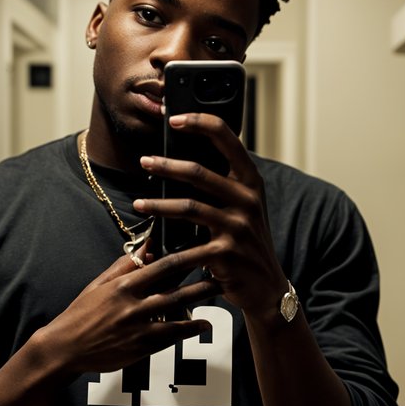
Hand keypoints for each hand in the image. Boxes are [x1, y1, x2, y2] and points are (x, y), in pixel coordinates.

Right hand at [47, 247, 213, 376]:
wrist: (66, 348)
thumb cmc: (82, 313)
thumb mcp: (99, 284)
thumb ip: (124, 266)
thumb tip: (147, 247)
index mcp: (123, 286)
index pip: (162, 267)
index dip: (186, 257)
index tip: (203, 250)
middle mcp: (133, 307)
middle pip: (176, 292)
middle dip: (202, 283)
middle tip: (223, 275)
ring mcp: (138, 330)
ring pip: (178, 316)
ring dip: (200, 306)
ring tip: (218, 296)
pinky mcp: (140, 349)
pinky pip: (170, 338)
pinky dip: (188, 330)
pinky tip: (202, 324)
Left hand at [135, 113, 286, 316]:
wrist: (265, 286)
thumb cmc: (247, 241)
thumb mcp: (244, 207)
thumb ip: (223, 184)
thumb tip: (182, 159)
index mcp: (251, 181)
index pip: (227, 138)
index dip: (199, 122)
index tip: (174, 118)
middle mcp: (248, 200)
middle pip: (199, 172)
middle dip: (166, 165)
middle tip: (144, 161)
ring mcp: (238, 227)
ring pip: (189, 207)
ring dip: (157, 205)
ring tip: (138, 204)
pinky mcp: (226, 254)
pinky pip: (188, 246)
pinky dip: (166, 248)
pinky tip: (151, 247)